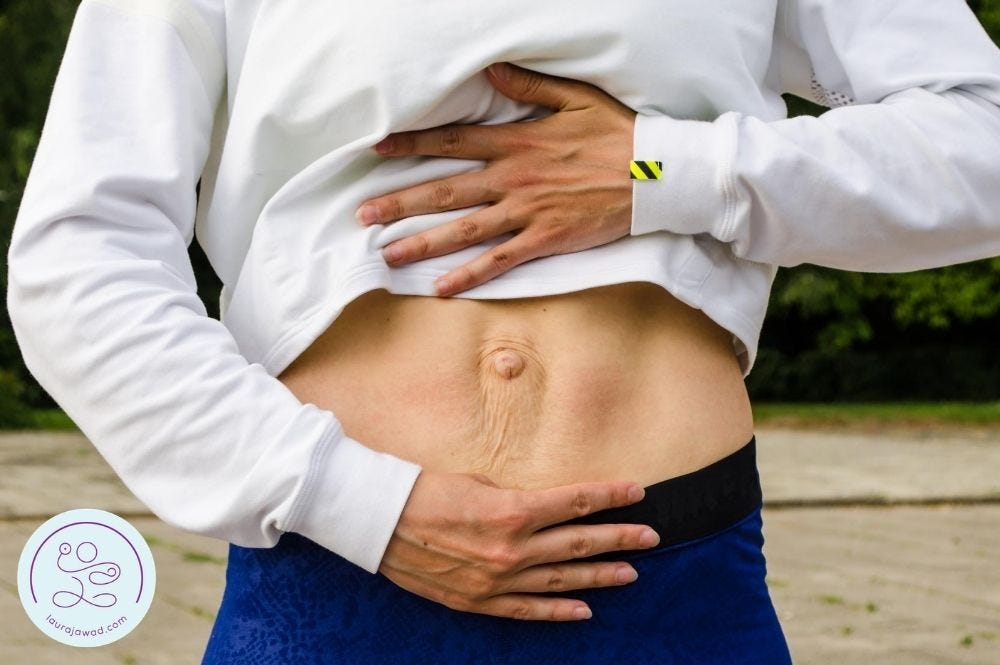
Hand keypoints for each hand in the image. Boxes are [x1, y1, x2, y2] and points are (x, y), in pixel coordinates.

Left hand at [356, 62, 637, 295]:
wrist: (655, 175)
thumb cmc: (617, 135)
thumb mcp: (575, 98)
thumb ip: (529, 87)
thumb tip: (490, 72)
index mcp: (516, 142)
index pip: (452, 142)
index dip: (411, 145)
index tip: (377, 150)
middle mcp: (513, 178)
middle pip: (444, 191)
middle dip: (399, 202)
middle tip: (361, 217)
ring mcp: (527, 212)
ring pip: (463, 230)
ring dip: (421, 242)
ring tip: (386, 255)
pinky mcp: (545, 239)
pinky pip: (499, 260)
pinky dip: (469, 275)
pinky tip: (440, 288)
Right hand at [378, 469, 660, 620]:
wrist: (377, 521)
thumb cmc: (424, 490)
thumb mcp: (476, 483)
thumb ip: (514, 500)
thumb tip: (539, 509)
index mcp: (512, 511)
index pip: (575, 502)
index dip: (610, 496)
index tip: (638, 491)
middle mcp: (512, 549)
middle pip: (579, 541)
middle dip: (620, 537)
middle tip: (652, 535)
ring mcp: (497, 580)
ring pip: (562, 578)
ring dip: (600, 574)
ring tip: (632, 573)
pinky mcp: (479, 601)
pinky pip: (528, 610)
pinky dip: (559, 612)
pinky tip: (586, 609)